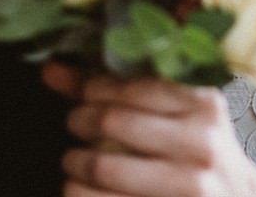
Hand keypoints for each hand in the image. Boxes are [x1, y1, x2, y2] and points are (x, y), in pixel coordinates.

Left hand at [59, 75, 255, 196]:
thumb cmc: (202, 154)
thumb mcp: (181, 115)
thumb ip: (121, 90)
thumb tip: (50, 70)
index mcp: (204, 108)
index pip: (131, 86)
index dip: (93, 89)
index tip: (83, 97)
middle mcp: (200, 146)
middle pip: (111, 122)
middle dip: (79, 121)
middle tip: (76, 125)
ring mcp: (187, 187)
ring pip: (100, 166)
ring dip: (74, 162)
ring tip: (75, 162)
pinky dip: (78, 192)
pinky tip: (82, 188)